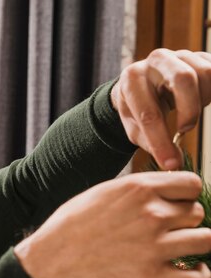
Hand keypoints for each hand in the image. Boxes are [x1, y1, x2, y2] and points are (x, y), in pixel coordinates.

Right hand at [15, 171, 210, 277]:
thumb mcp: (101, 194)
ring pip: (205, 240)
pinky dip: (202, 276)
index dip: (188, 196)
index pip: (192, 185)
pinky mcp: (151, 277)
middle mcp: (152, 214)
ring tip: (188, 249)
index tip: (180, 205)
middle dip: (187, 221)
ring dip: (198, 244)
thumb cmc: (69, 229)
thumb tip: (158, 190)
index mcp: (139, 189)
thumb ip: (135, 190)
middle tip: (172, 231)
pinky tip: (195, 271)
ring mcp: (154, 246)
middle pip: (197, 213)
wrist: (52, 263)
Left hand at [111, 48, 210, 169]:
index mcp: (133, 79)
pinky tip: (199, 100)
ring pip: (205, 74)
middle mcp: (156, 59)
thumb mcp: (134, 127)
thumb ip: (151, 144)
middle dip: (190, 111)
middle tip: (185, 129)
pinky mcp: (199, 55)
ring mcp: (180, 54)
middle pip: (184, 79)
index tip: (171, 164)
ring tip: (188, 111)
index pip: (149, 113)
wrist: (144, 83)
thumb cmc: (137, 107)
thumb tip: (174, 163)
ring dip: (202, 100)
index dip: (161, 142)